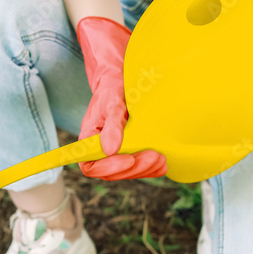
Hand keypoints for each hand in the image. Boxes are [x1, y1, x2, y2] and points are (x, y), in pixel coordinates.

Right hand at [75, 17, 166, 180]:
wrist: (122, 80)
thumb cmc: (113, 88)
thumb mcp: (112, 102)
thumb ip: (111, 125)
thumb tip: (110, 149)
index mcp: (89, 139)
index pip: (91, 165)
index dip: (108, 168)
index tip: (129, 160)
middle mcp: (100, 149)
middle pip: (112, 172)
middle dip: (134, 168)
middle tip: (154, 156)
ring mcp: (115, 152)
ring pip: (126, 172)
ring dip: (144, 170)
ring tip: (161, 159)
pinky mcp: (129, 151)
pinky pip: (137, 167)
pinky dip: (150, 168)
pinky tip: (163, 163)